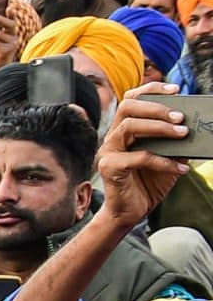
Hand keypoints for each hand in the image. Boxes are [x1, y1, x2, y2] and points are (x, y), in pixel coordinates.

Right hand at [96, 84, 195, 228]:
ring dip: (160, 128)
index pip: (131, 100)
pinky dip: (164, 161)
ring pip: (129, 127)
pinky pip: (139, 157)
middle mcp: (113, 137)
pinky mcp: (109, 168)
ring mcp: (108, 151)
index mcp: (124, 130)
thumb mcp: (167, 156)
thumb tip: (192, 126)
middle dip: (156, 108)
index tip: (175, 89)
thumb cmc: (147, 183)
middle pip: (127, 107)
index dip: (151, 90)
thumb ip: (173, 141)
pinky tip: (181, 168)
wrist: (131, 211)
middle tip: (180, 117)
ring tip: (183, 133)